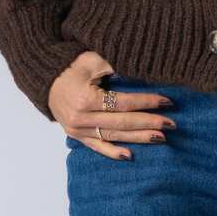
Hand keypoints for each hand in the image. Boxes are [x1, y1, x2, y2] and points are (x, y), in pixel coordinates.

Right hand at [48, 51, 175, 159]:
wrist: (45, 79)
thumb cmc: (70, 66)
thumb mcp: (91, 59)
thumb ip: (115, 64)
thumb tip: (142, 70)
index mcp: (86, 98)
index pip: (123, 103)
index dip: (146, 102)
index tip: (166, 101)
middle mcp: (81, 118)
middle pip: (122, 123)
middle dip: (149, 123)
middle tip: (171, 124)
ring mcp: (77, 129)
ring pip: (113, 136)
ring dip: (138, 138)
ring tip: (161, 138)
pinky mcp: (75, 135)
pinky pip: (96, 147)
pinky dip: (113, 152)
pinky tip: (130, 156)